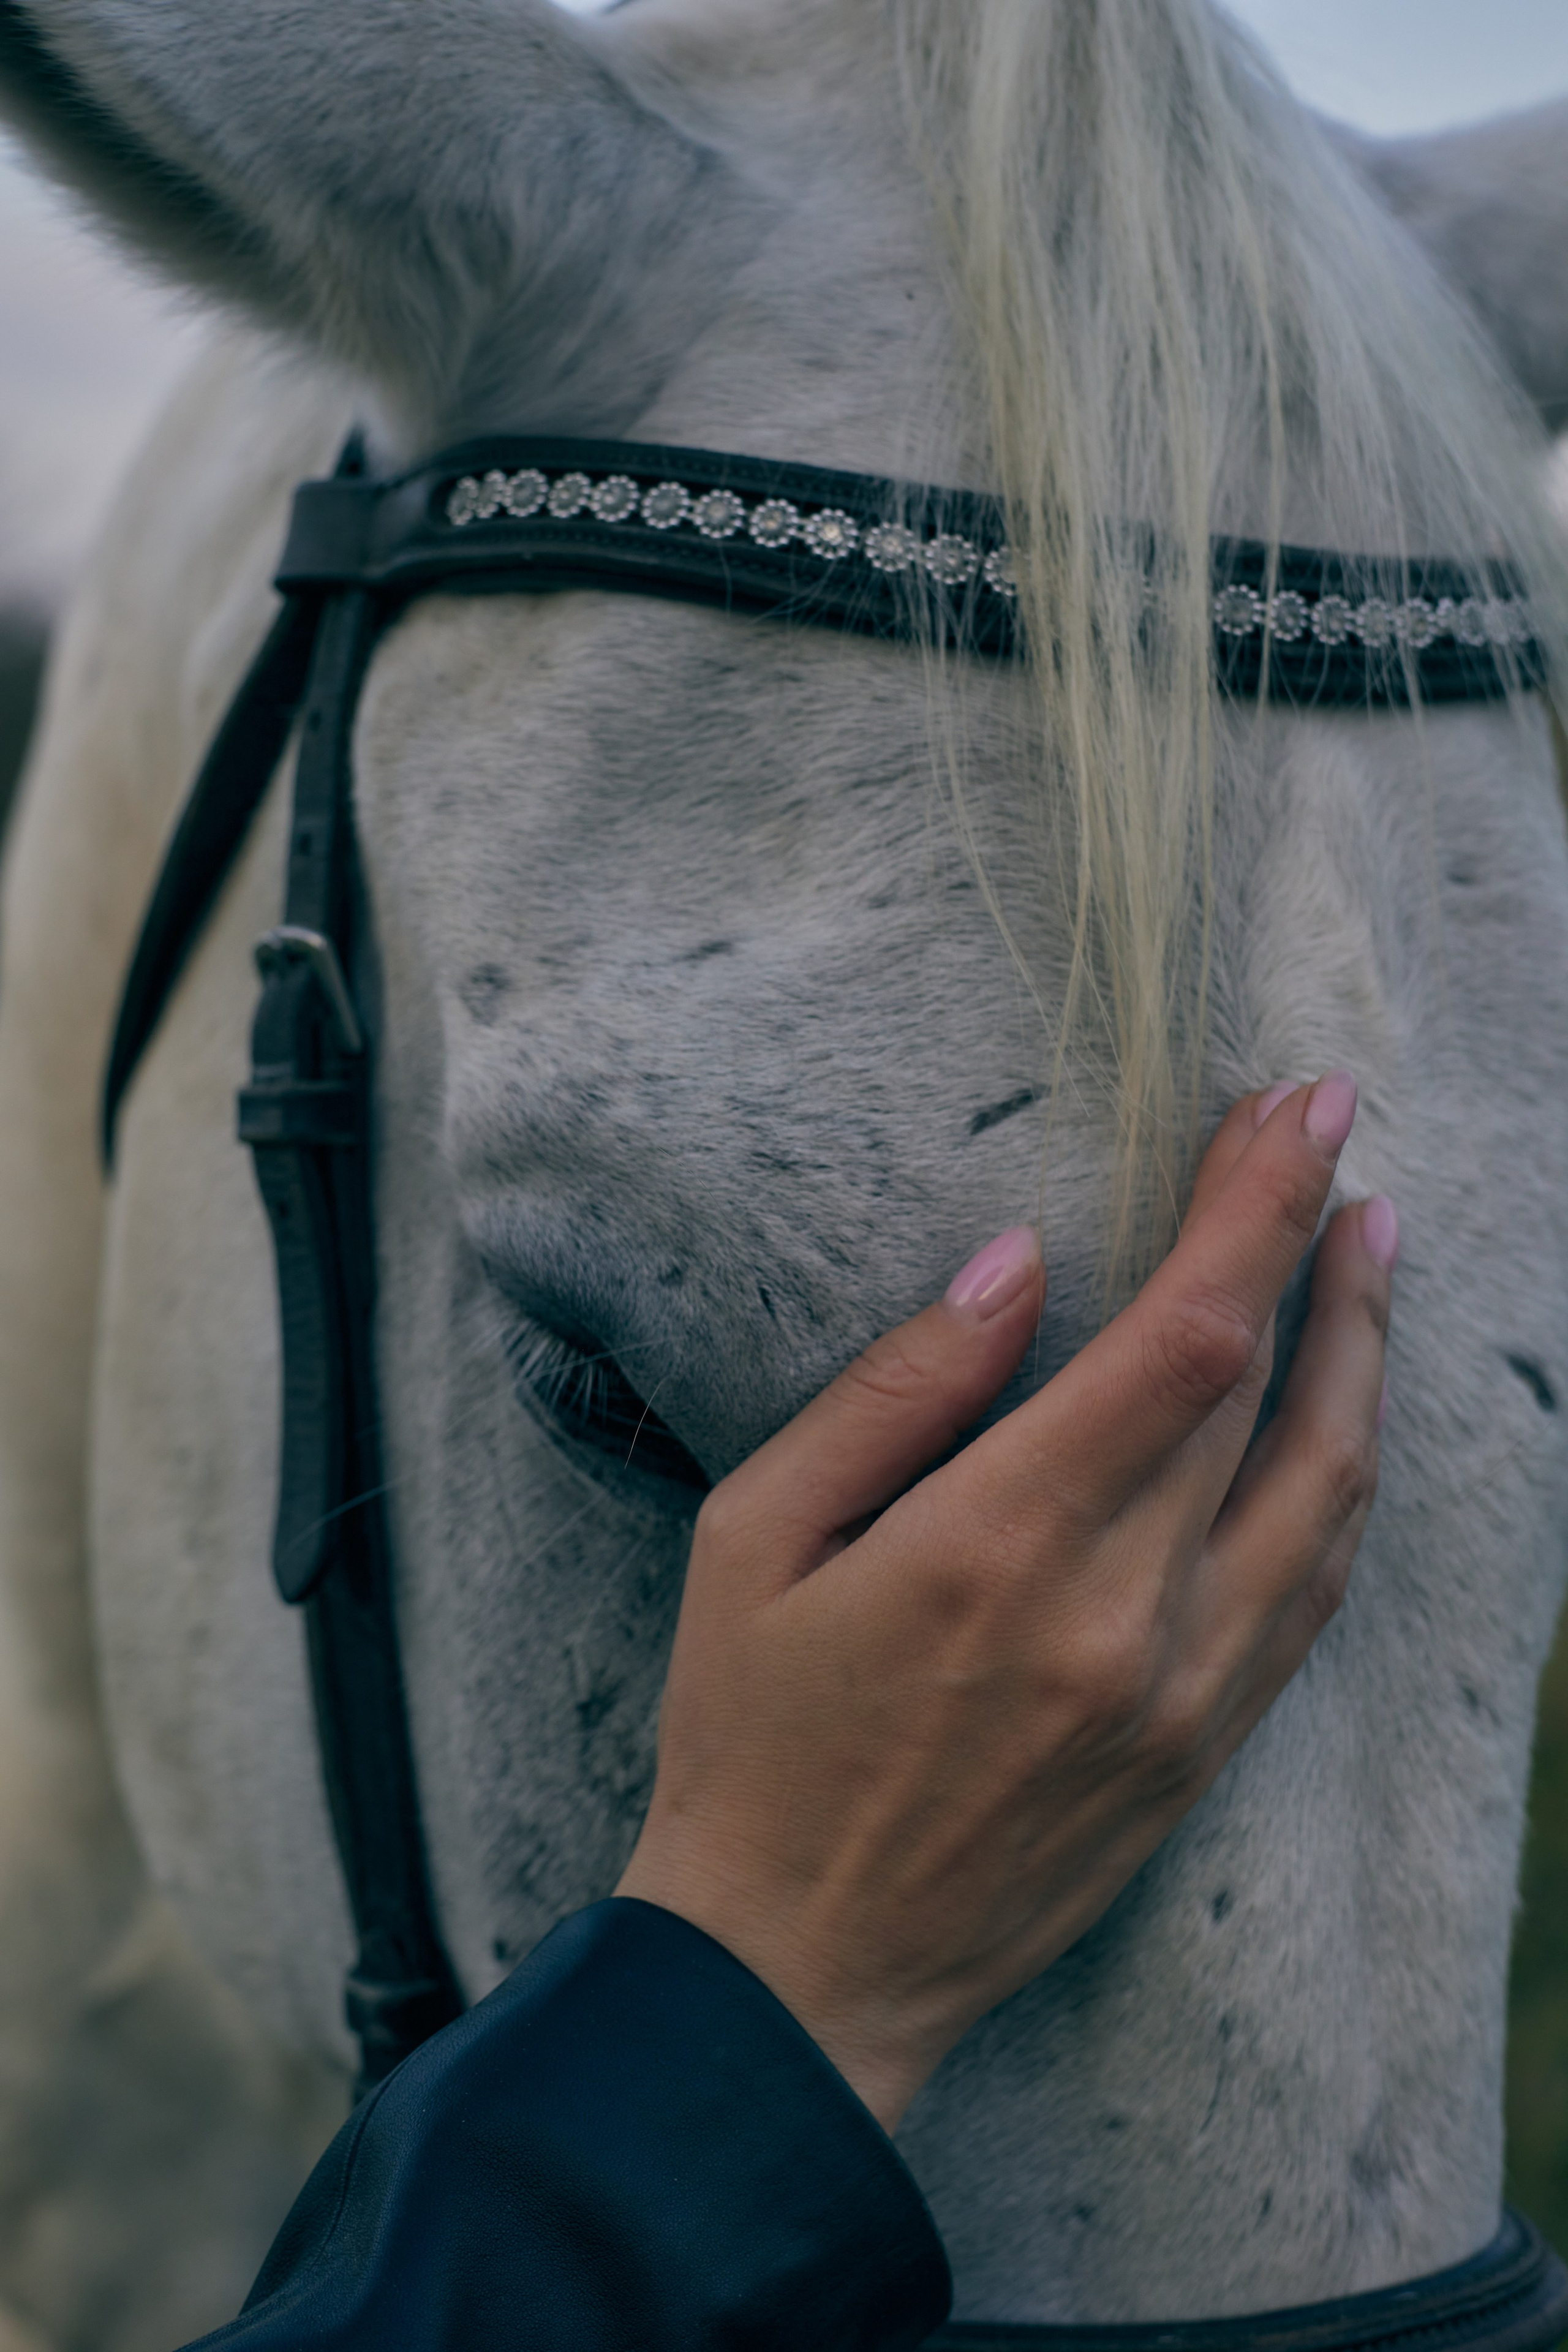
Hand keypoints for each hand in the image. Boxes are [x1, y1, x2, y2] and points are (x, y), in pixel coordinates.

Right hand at [616, 1075, 1393, 2129]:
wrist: (800, 1972)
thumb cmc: (747, 1739)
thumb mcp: (752, 1538)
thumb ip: (894, 1390)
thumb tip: (1017, 1265)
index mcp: (994, 1549)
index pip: (1187, 1342)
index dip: (1259, 1210)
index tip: (1299, 1107)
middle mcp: (1119, 1621)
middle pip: (1268, 1393)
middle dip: (1310, 1240)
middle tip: (1323, 1136)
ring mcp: (1181, 1697)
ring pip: (1327, 1494)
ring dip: (1366, 1355)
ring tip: (1374, 1246)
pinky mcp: (1201, 1751)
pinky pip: (1312, 1594)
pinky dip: (1345, 1481)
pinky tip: (1345, 1411)